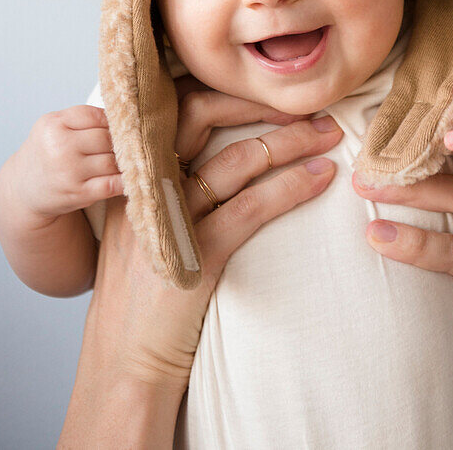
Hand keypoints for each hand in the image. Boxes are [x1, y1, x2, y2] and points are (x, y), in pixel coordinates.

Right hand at [14, 106, 123, 222]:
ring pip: (112, 161)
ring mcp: (69, 172)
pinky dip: (124, 181)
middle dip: (119, 142)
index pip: (96, 116)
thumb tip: (121, 117)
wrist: (23, 188)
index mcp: (53, 124)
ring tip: (126, 159)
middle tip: (127, 144)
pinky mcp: (78, 194)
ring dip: (123, 161)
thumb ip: (81, 118)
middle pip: (106, 138)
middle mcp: (59, 147)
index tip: (118, 126)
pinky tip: (128, 178)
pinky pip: (111, 184)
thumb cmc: (46, 152)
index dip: (111, 121)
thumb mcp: (52, 126)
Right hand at [59, 83, 343, 446]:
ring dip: (291, 140)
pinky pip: (250, 206)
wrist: (123, 364)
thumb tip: (219, 153)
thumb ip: (167, 186)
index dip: (224, 89)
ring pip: (236, 158)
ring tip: (329, 134)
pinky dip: (291, 186)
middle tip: (306, 103)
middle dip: (257, 102)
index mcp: (131, 172)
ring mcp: (168, 218)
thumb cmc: (142, 296)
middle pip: (200, 113)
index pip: (175, 105)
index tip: (266, 88)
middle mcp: (145, 185)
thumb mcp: (142, 227)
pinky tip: (320, 178)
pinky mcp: (194, 254)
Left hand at [352, 140, 452, 400]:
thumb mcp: (448, 213)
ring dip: (411, 189)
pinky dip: (415, 243)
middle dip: (417, 147)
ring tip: (365, 186)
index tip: (388, 110)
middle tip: (366, 149)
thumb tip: (372, 132)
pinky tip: (379, 236)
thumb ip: (431, 173)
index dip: (433, 118)